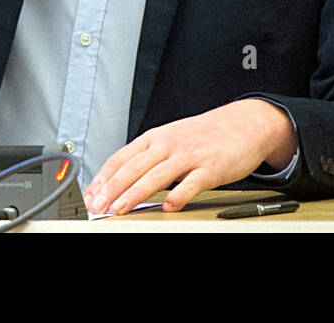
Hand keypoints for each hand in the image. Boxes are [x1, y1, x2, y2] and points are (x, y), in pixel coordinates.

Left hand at [84, 99, 297, 214]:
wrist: (243, 124)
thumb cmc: (204, 136)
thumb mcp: (171, 139)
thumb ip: (149, 158)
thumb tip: (119, 182)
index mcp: (156, 138)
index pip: (121, 157)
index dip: (103, 177)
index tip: (90, 195)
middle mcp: (169, 144)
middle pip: (134, 167)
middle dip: (112, 189)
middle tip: (98, 207)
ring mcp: (190, 155)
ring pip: (156, 175)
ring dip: (135, 193)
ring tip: (120, 209)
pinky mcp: (211, 167)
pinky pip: (192, 183)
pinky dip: (179, 195)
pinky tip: (168, 206)